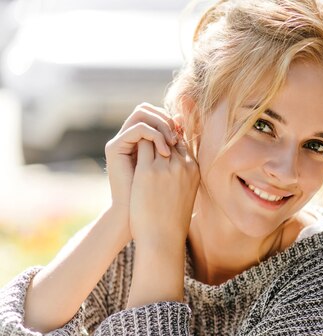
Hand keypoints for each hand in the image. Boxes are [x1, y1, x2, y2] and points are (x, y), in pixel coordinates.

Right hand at [104, 103, 177, 226]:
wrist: (133, 218)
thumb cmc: (154, 200)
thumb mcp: (170, 170)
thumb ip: (175, 148)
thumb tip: (185, 126)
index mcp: (141, 143)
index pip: (155, 115)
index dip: (171, 120)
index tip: (184, 133)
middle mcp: (129, 139)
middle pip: (146, 109)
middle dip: (165, 118)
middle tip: (177, 136)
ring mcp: (120, 142)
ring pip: (141, 113)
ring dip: (161, 124)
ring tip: (172, 142)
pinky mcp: (114, 148)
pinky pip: (138, 129)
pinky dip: (153, 134)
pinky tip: (165, 151)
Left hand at [129, 135, 199, 245]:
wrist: (162, 239)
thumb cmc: (172, 222)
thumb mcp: (185, 196)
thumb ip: (183, 179)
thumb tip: (175, 172)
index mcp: (195, 170)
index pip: (182, 144)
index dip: (169, 141)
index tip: (156, 143)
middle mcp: (183, 165)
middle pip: (170, 137)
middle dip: (158, 135)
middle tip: (144, 136)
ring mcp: (166, 166)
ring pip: (156, 137)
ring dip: (146, 137)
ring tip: (134, 141)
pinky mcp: (148, 170)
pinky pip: (142, 144)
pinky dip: (135, 143)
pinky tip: (128, 148)